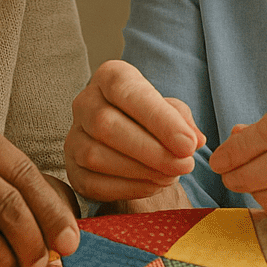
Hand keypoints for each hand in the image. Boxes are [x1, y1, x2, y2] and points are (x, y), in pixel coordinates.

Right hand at [65, 59, 204, 202]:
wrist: (128, 137)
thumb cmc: (151, 119)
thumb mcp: (171, 109)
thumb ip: (183, 121)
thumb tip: (195, 140)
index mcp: (109, 78)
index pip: (127, 91)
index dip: (159, 119)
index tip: (189, 144)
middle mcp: (84, 103)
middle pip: (106, 125)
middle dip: (151, 150)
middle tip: (184, 165)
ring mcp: (73, 137)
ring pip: (96, 156)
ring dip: (140, 171)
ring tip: (171, 176)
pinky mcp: (72, 169)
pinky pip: (92, 183)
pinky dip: (127, 188)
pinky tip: (152, 185)